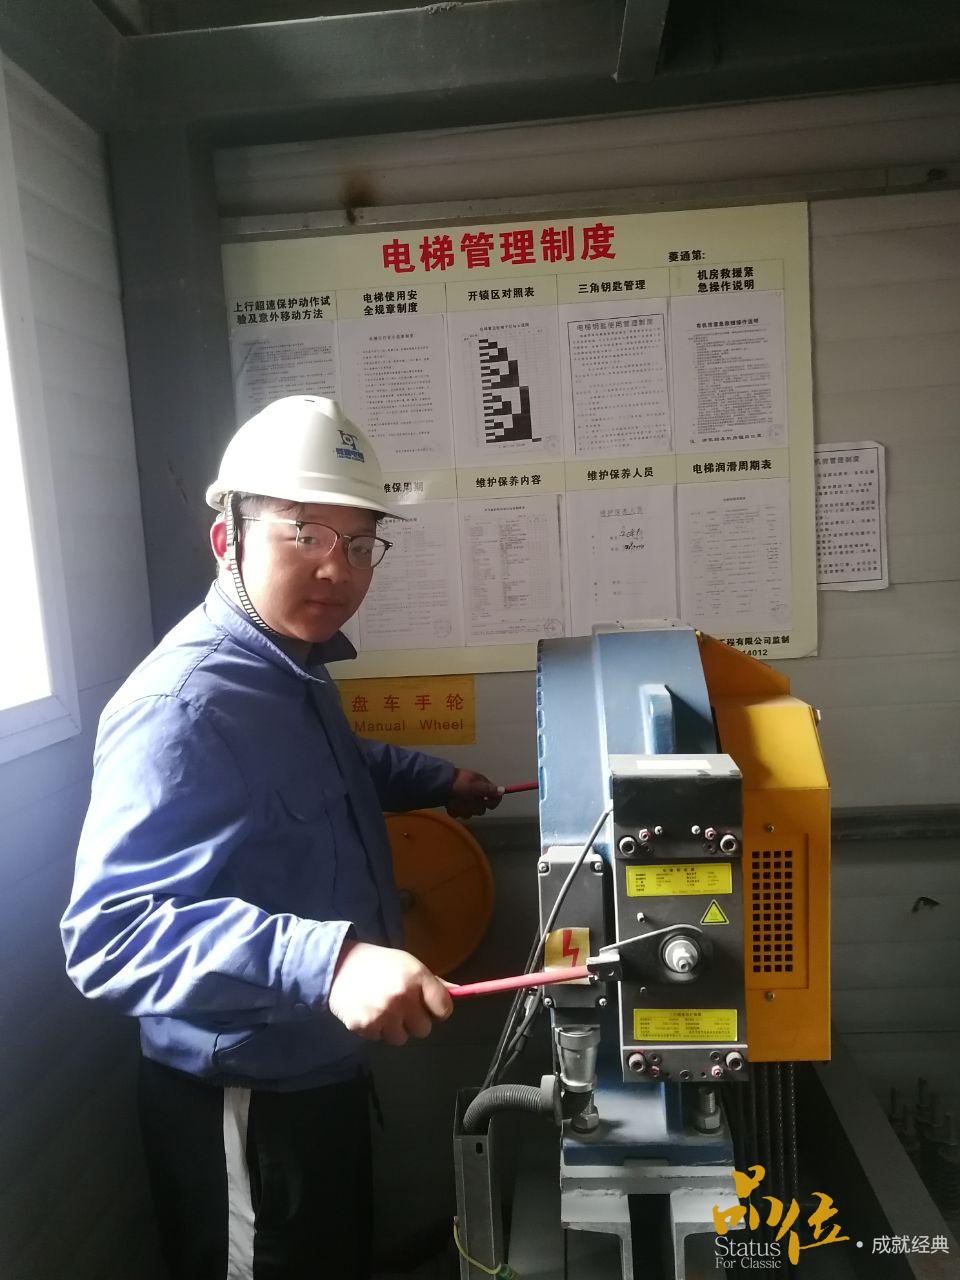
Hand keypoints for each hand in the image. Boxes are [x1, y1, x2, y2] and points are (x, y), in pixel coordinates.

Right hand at [328, 941, 452, 1045]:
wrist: (339, 965)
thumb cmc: (380, 964)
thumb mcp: (409, 964)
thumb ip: (433, 982)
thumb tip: (460, 992)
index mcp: (417, 977)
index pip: (444, 1008)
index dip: (438, 1009)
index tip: (429, 1006)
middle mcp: (402, 996)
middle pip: (424, 1029)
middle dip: (414, 1020)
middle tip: (400, 1006)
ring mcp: (383, 1013)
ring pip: (402, 1039)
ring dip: (394, 1028)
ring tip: (382, 1008)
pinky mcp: (364, 1025)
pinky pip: (380, 1039)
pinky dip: (375, 1029)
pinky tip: (369, 1010)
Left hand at [445, 768, 502, 818]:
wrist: (437, 784)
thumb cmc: (458, 784)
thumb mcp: (475, 786)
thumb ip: (489, 790)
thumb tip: (503, 790)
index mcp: (481, 785)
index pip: (493, 796)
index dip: (492, 802)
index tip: (488, 805)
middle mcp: (474, 792)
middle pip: (480, 808)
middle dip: (472, 806)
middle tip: (465, 800)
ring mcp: (463, 799)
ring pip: (469, 812)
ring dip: (462, 808)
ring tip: (454, 802)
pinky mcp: (454, 804)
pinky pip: (458, 812)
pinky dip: (453, 809)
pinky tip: (449, 805)